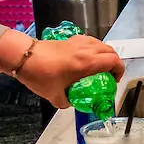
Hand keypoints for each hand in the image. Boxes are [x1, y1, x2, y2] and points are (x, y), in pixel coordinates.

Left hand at [0, 30, 123, 106]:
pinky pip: (90, 41)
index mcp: (86, 63)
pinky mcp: (70, 39)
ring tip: (98, 67)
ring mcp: (78, 42)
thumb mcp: (55, 96)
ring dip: (104, 55)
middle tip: (107, 75)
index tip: (113, 81)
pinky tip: (85, 58)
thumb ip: (66, 101)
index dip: (119, 71)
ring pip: (101, 44)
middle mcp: (86, 50)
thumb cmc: (40, 75)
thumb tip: (70, 103)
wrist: (24, 57)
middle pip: (110, 51)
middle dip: (113, 63)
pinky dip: (94, 48)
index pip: (114, 61)